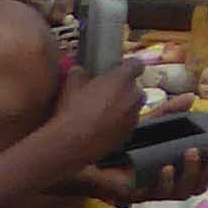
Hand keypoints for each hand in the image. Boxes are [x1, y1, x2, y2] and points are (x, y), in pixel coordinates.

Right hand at [37, 60, 149, 177]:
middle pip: (135, 88)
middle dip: (124, 89)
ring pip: (133, 107)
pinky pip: (128, 124)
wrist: (73, 143)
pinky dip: (120, 123)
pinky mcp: (129, 134)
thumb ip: (79, 73)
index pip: (136, 64)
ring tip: (104, 112)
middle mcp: (133, 96)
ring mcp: (133, 117)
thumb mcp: (71, 85)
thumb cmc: (73, 110)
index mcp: (121, 79)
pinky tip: (104, 127)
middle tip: (107, 93)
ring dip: (124, 107)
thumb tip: (80, 71)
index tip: (122, 68)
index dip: (129, 66)